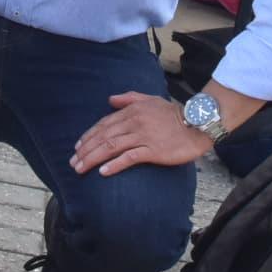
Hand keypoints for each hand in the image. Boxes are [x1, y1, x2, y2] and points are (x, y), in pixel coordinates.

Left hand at [72, 91, 217, 177]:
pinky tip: (103, 172)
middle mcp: (134, 122)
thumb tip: (110, 99)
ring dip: (93, 158)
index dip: (88, 136)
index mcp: (132, 111)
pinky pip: (129, 158)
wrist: (198, 123)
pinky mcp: (153, 150)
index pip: (104, 124)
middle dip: (85, 150)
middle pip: (103, 136)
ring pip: (111, 147)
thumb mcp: (150, 100)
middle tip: (73, 163)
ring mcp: (143, 136)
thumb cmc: (174, 113)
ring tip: (80, 169)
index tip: (77, 147)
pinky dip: (114, 165)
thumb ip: (129, 98)